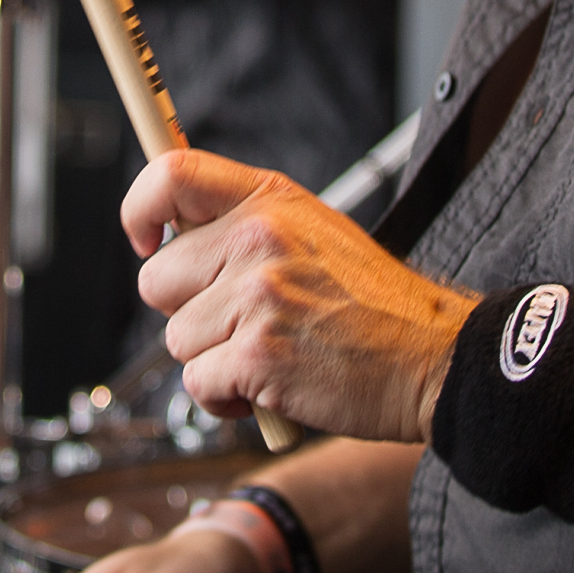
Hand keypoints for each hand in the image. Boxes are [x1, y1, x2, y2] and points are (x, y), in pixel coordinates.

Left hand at [126, 150, 481, 443]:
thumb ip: (246, 225)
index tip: (146, 240)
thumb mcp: (314, 233)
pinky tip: (271, 387)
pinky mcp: (257, 352)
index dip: (140, 209)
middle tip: (243, 324)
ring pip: (176, 339)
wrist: (434, 359)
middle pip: (156, 279)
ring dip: (212, 361)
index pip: (170, 173)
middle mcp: (258, 237)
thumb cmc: (374, 307)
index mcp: (270, 200)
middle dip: (188, 314)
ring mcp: (256, 294)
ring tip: (270, 355)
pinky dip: (226, 399)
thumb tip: (171, 234)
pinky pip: (197, 385)